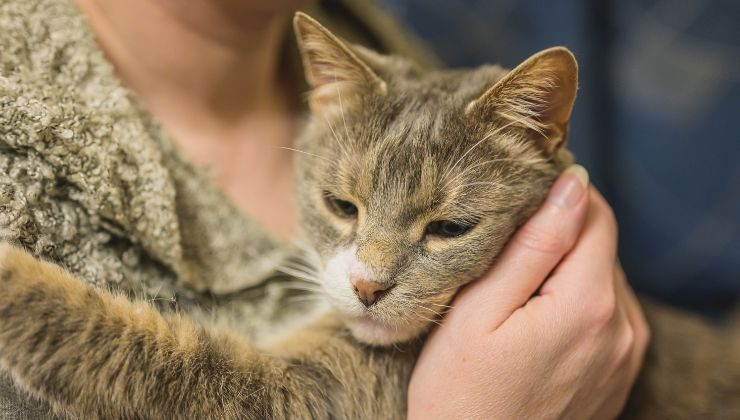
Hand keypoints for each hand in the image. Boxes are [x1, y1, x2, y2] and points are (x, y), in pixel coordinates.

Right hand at [408, 166, 649, 419]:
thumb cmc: (460, 392)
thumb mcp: (480, 311)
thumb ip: (533, 245)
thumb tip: (571, 185)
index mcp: (588, 303)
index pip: (596, 214)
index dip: (559, 194)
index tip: (519, 199)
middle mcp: (623, 328)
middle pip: (601, 246)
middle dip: (559, 235)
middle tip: (504, 254)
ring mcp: (626, 355)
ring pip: (604, 278)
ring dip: (568, 269)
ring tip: (516, 293)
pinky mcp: (620, 373)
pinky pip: (609, 314)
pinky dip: (578, 302)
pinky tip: (537, 322)